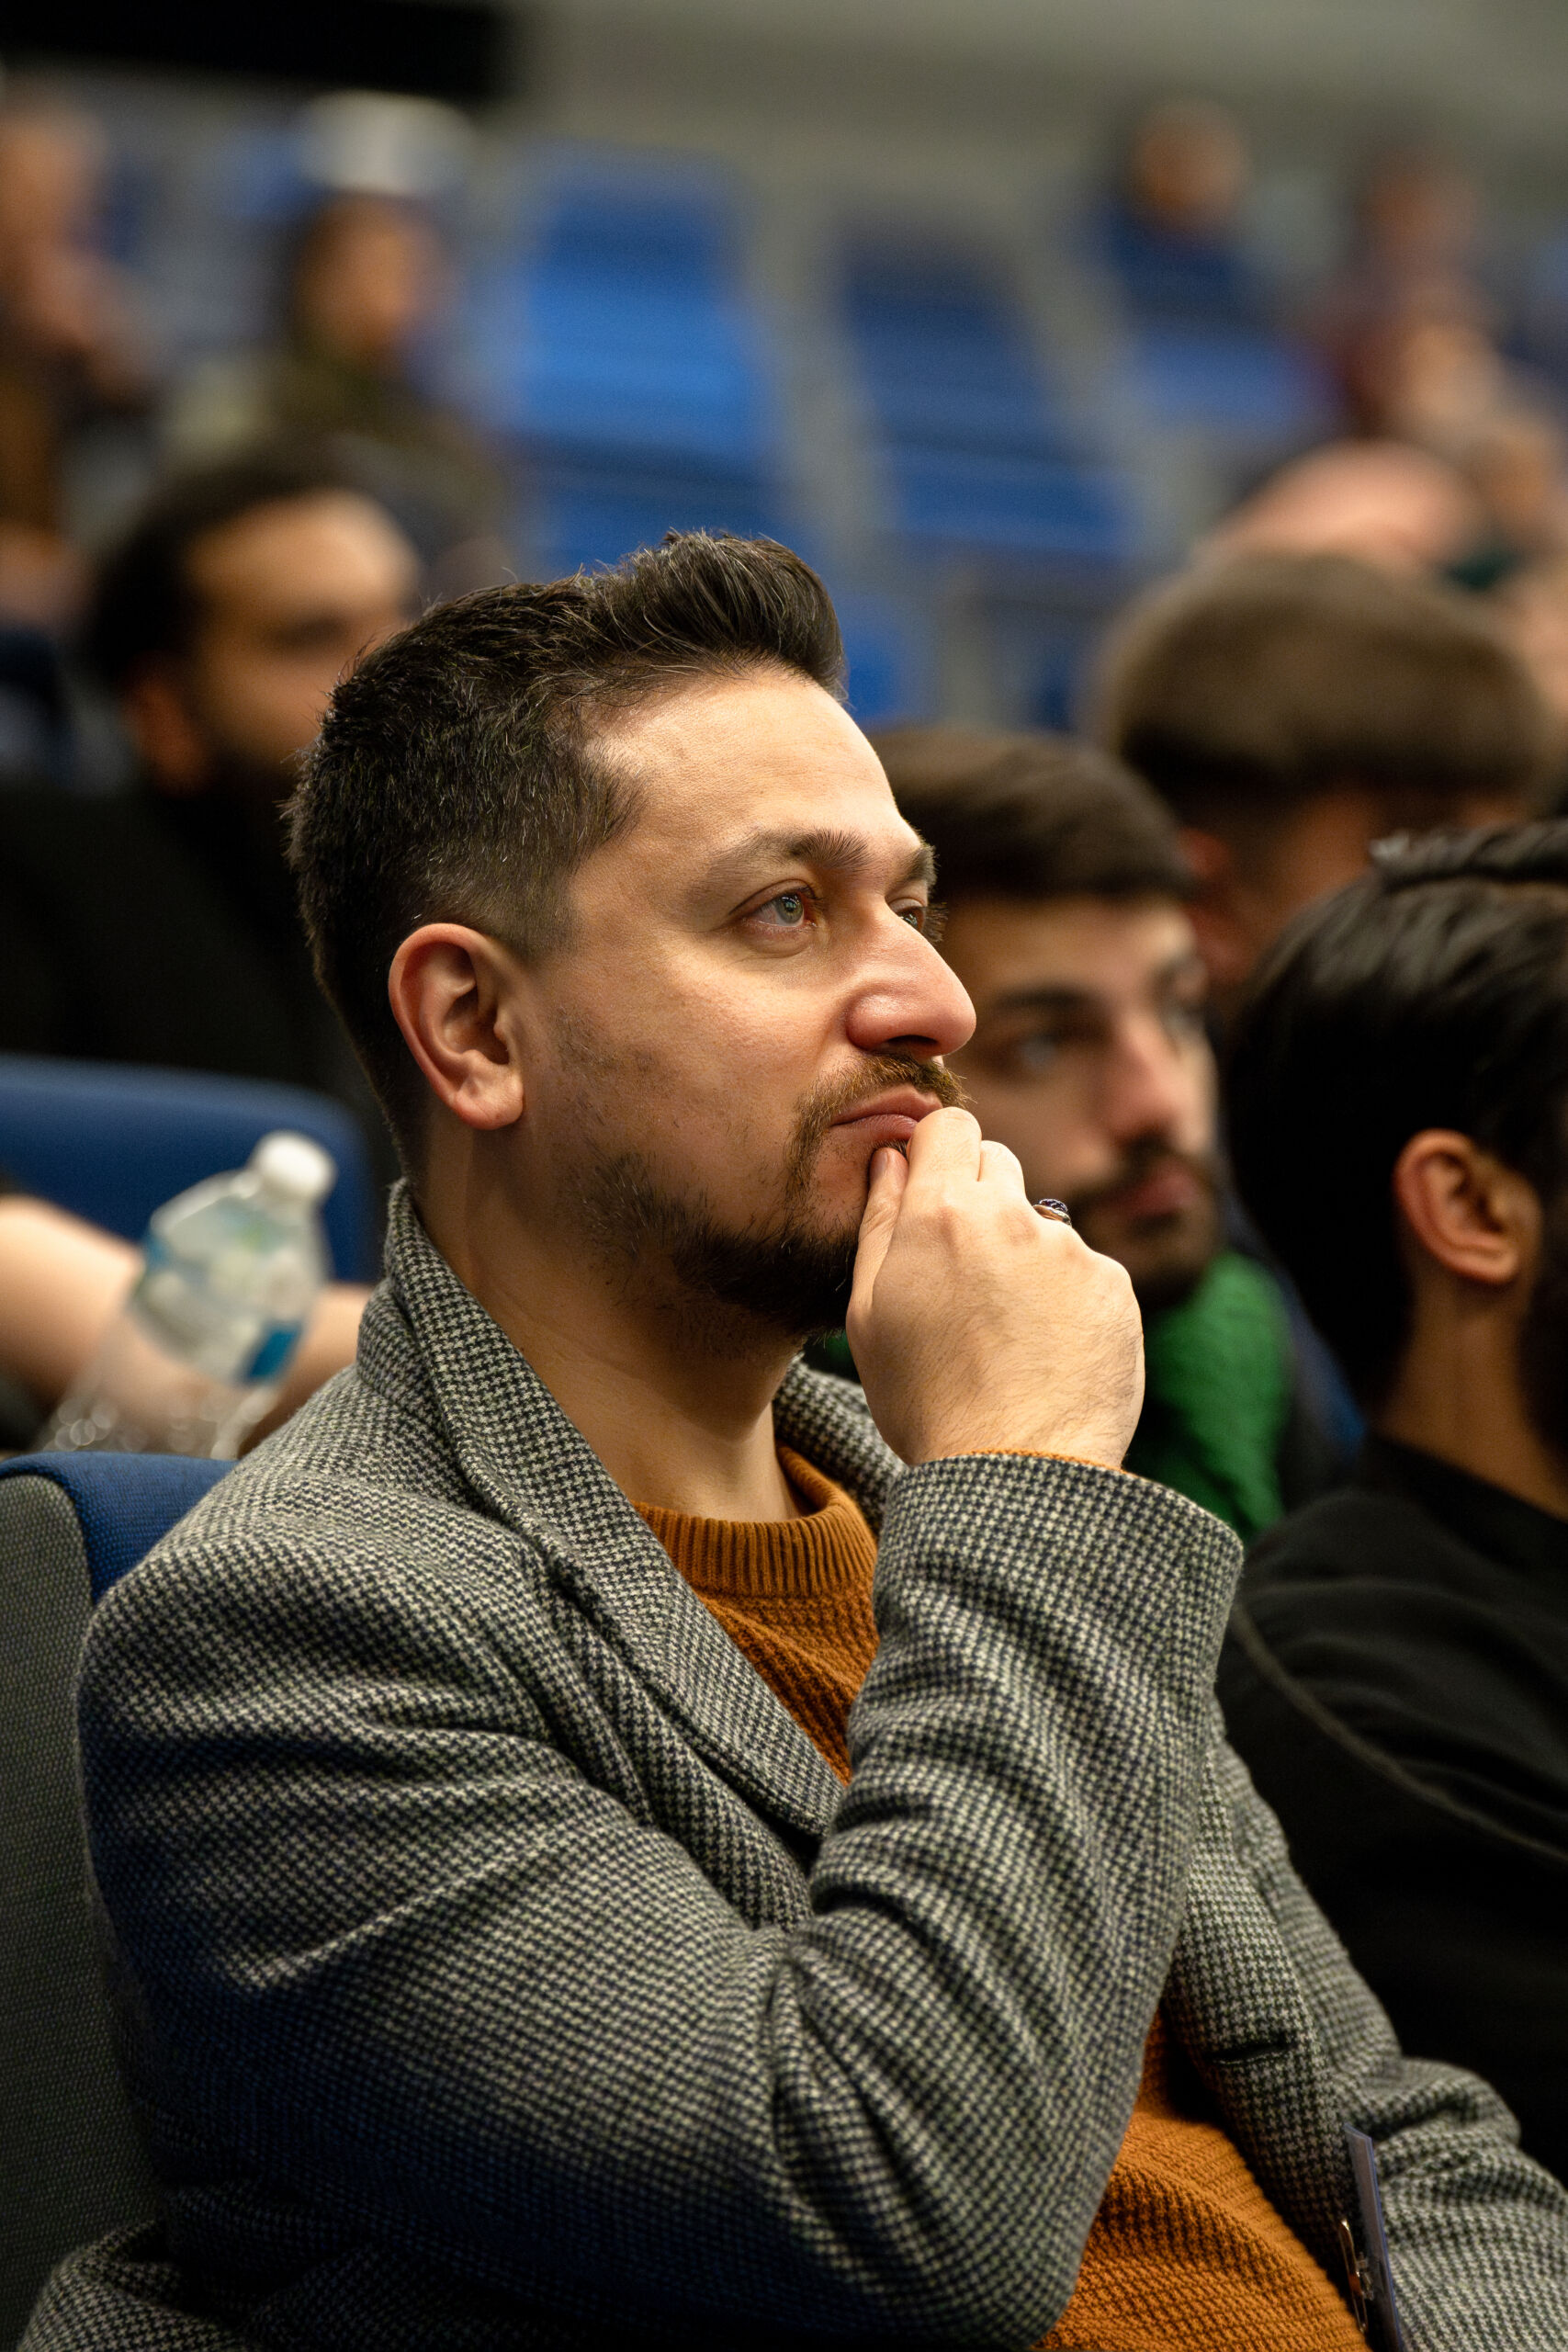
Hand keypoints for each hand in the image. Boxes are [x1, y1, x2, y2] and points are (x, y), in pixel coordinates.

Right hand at [845, 1108, 1143, 1468]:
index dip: (937, 1151)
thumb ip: (877, 1223)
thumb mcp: (868, 1316)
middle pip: (997, 1161)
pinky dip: (1066, 1298)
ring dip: (1023, 1256)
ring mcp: (1071, 1249)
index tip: (929, 1187)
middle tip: (962, 1271)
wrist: (1018, 1474)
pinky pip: (1083, 1270)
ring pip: (1040, 1224)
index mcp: (940, 1214)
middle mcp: (1012, 1215)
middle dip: (979, 1197)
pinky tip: (1048, 1351)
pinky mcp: (1116, 1285)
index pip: (950, 1125)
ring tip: (1007, 1333)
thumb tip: (890, 1159)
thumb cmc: (926, 1400)